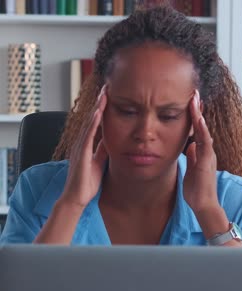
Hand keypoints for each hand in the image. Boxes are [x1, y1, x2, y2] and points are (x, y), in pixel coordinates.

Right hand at [61, 85, 107, 208]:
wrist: (77, 198)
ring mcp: (80, 148)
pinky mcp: (81, 154)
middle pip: (91, 118)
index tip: (108, 95)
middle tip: (107, 86)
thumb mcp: (100, 163)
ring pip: (89, 123)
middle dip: (99, 102)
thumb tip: (110, 139)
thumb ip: (103, 150)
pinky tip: (98, 112)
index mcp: (86, 145)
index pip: (94, 123)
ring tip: (104, 93)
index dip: (101, 109)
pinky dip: (93, 123)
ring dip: (97, 108)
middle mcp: (81, 143)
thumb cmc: (87, 183)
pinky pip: (87, 136)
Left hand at [183, 89, 218, 215]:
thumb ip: (193, 157)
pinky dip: (202, 131)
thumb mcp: (192, 169)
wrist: (203, 204)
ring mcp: (208, 155)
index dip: (193, 116)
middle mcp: (207, 151)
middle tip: (193, 93)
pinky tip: (199, 120)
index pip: (197, 130)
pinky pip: (205, 143)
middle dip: (197, 110)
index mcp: (202, 152)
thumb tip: (190, 146)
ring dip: (199, 116)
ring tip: (195, 100)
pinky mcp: (207, 162)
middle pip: (202, 126)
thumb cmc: (196, 189)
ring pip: (204, 131)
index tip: (189, 102)